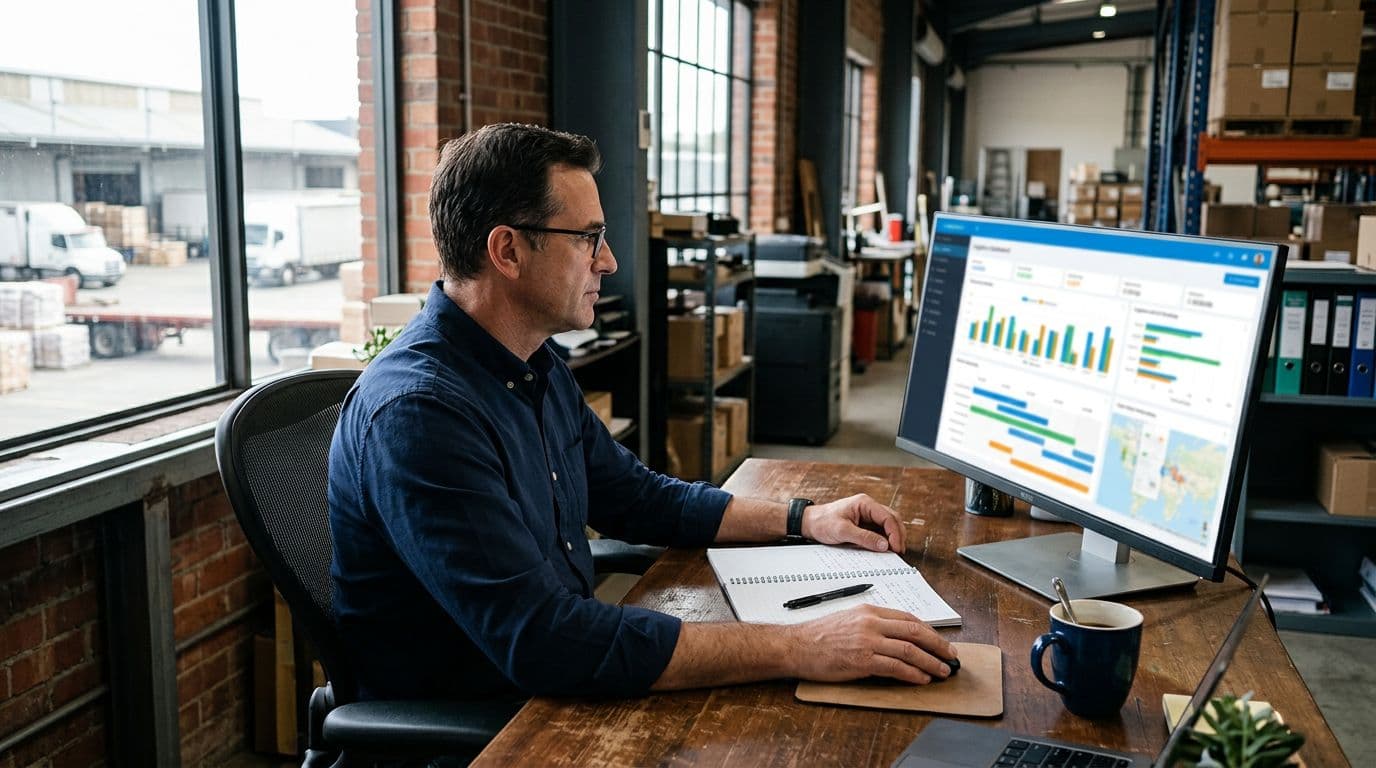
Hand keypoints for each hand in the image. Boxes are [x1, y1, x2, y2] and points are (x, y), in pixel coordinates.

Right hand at [788, 605, 955, 684]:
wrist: (797, 646)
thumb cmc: (819, 636)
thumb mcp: (848, 620)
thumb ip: (872, 625)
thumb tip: (896, 638)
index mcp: (869, 611)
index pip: (907, 618)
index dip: (928, 631)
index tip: (939, 641)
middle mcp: (871, 623)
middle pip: (914, 631)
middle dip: (937, 644)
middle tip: (951, 655)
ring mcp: (867, 641)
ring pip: (909, 650)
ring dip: (930, 662)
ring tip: (942, 671)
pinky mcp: (862, 661)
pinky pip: (895, 667)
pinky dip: (913, 674)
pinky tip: (922, 679)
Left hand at [801, 493, 905, 552]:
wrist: (809, 522)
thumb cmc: (822, 522)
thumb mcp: (843, 531)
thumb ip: (864, 537)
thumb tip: (884, 545)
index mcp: (865, 503)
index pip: (888, 517)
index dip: (895, 533)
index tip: (896, 547)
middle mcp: (868, 507)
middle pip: (892, 519)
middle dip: (898, 535)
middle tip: (899, 551)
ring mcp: (867, 516)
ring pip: (888, 525)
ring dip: (893, 537)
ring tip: (894, 552)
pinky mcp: (864, 524)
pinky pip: (879, 531)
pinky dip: (884, 540)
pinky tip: (884, 549)